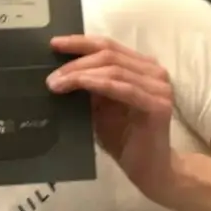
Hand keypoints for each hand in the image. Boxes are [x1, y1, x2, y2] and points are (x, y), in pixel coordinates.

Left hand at [48, 34, 177, 196]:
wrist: (148, 168)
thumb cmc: (123, 136)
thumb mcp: (99, 105)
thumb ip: (89, 85)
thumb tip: (60, 69)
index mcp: (141, 67)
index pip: (108, 45)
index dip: (80, 42)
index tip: (54, 44)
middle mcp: (154, 72)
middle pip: (109, 54)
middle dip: (75, 62)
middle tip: (51, 76)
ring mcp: (159, 87)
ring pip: (113, 68)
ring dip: (80, 73)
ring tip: (56, 83)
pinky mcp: (158, 104)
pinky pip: (121, 87)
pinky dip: (95, 83)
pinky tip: (77, 85)